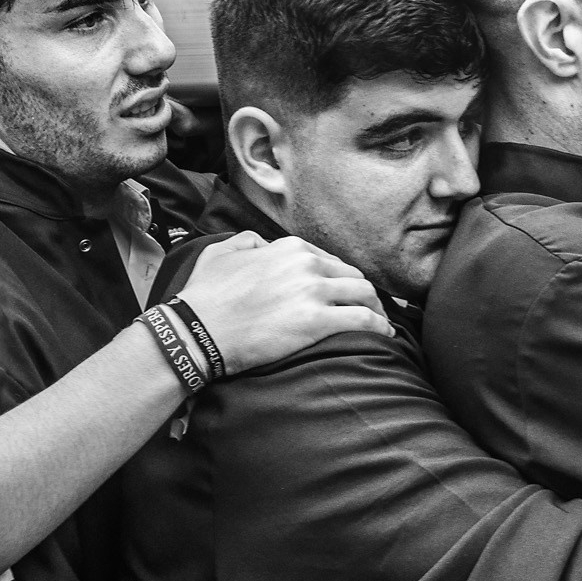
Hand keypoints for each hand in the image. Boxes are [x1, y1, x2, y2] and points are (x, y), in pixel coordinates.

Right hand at [175, 233, 390, 373]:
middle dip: (363, 294)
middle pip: (353, 277)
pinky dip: (380, 328)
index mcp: (289, 248)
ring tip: (379, 325)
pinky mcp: (317, 322)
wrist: (196, 330)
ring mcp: (314, 292)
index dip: (340, 279)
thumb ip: (247, 242)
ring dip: (376, 310)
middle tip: (368, 311)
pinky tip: (384, 337)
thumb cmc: (204, 296)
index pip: (329, 261)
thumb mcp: (221, 253)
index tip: (344, 293)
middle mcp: (307, 265)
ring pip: (365, 295)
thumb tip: (262, 245)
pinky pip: (364, 321)